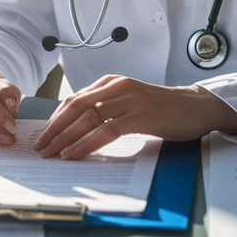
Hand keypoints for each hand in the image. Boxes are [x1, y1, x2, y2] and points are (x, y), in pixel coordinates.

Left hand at [33, 75, 236, 159]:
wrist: (196, 107)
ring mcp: (128, 100)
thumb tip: (78, 127)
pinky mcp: (139, 115)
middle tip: (40, 146)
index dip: (55, 118)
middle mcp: (117, 87)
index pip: (74, 99)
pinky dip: (86, 143)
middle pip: (75, 107)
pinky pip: (105, 130)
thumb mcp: (130, 102)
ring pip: (87, 117)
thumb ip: (107, 108)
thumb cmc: (163, 108)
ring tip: (51, 153)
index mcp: (111, 82)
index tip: (43, 135)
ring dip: (65, 137)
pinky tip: (74, 154)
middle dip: (54, 128)